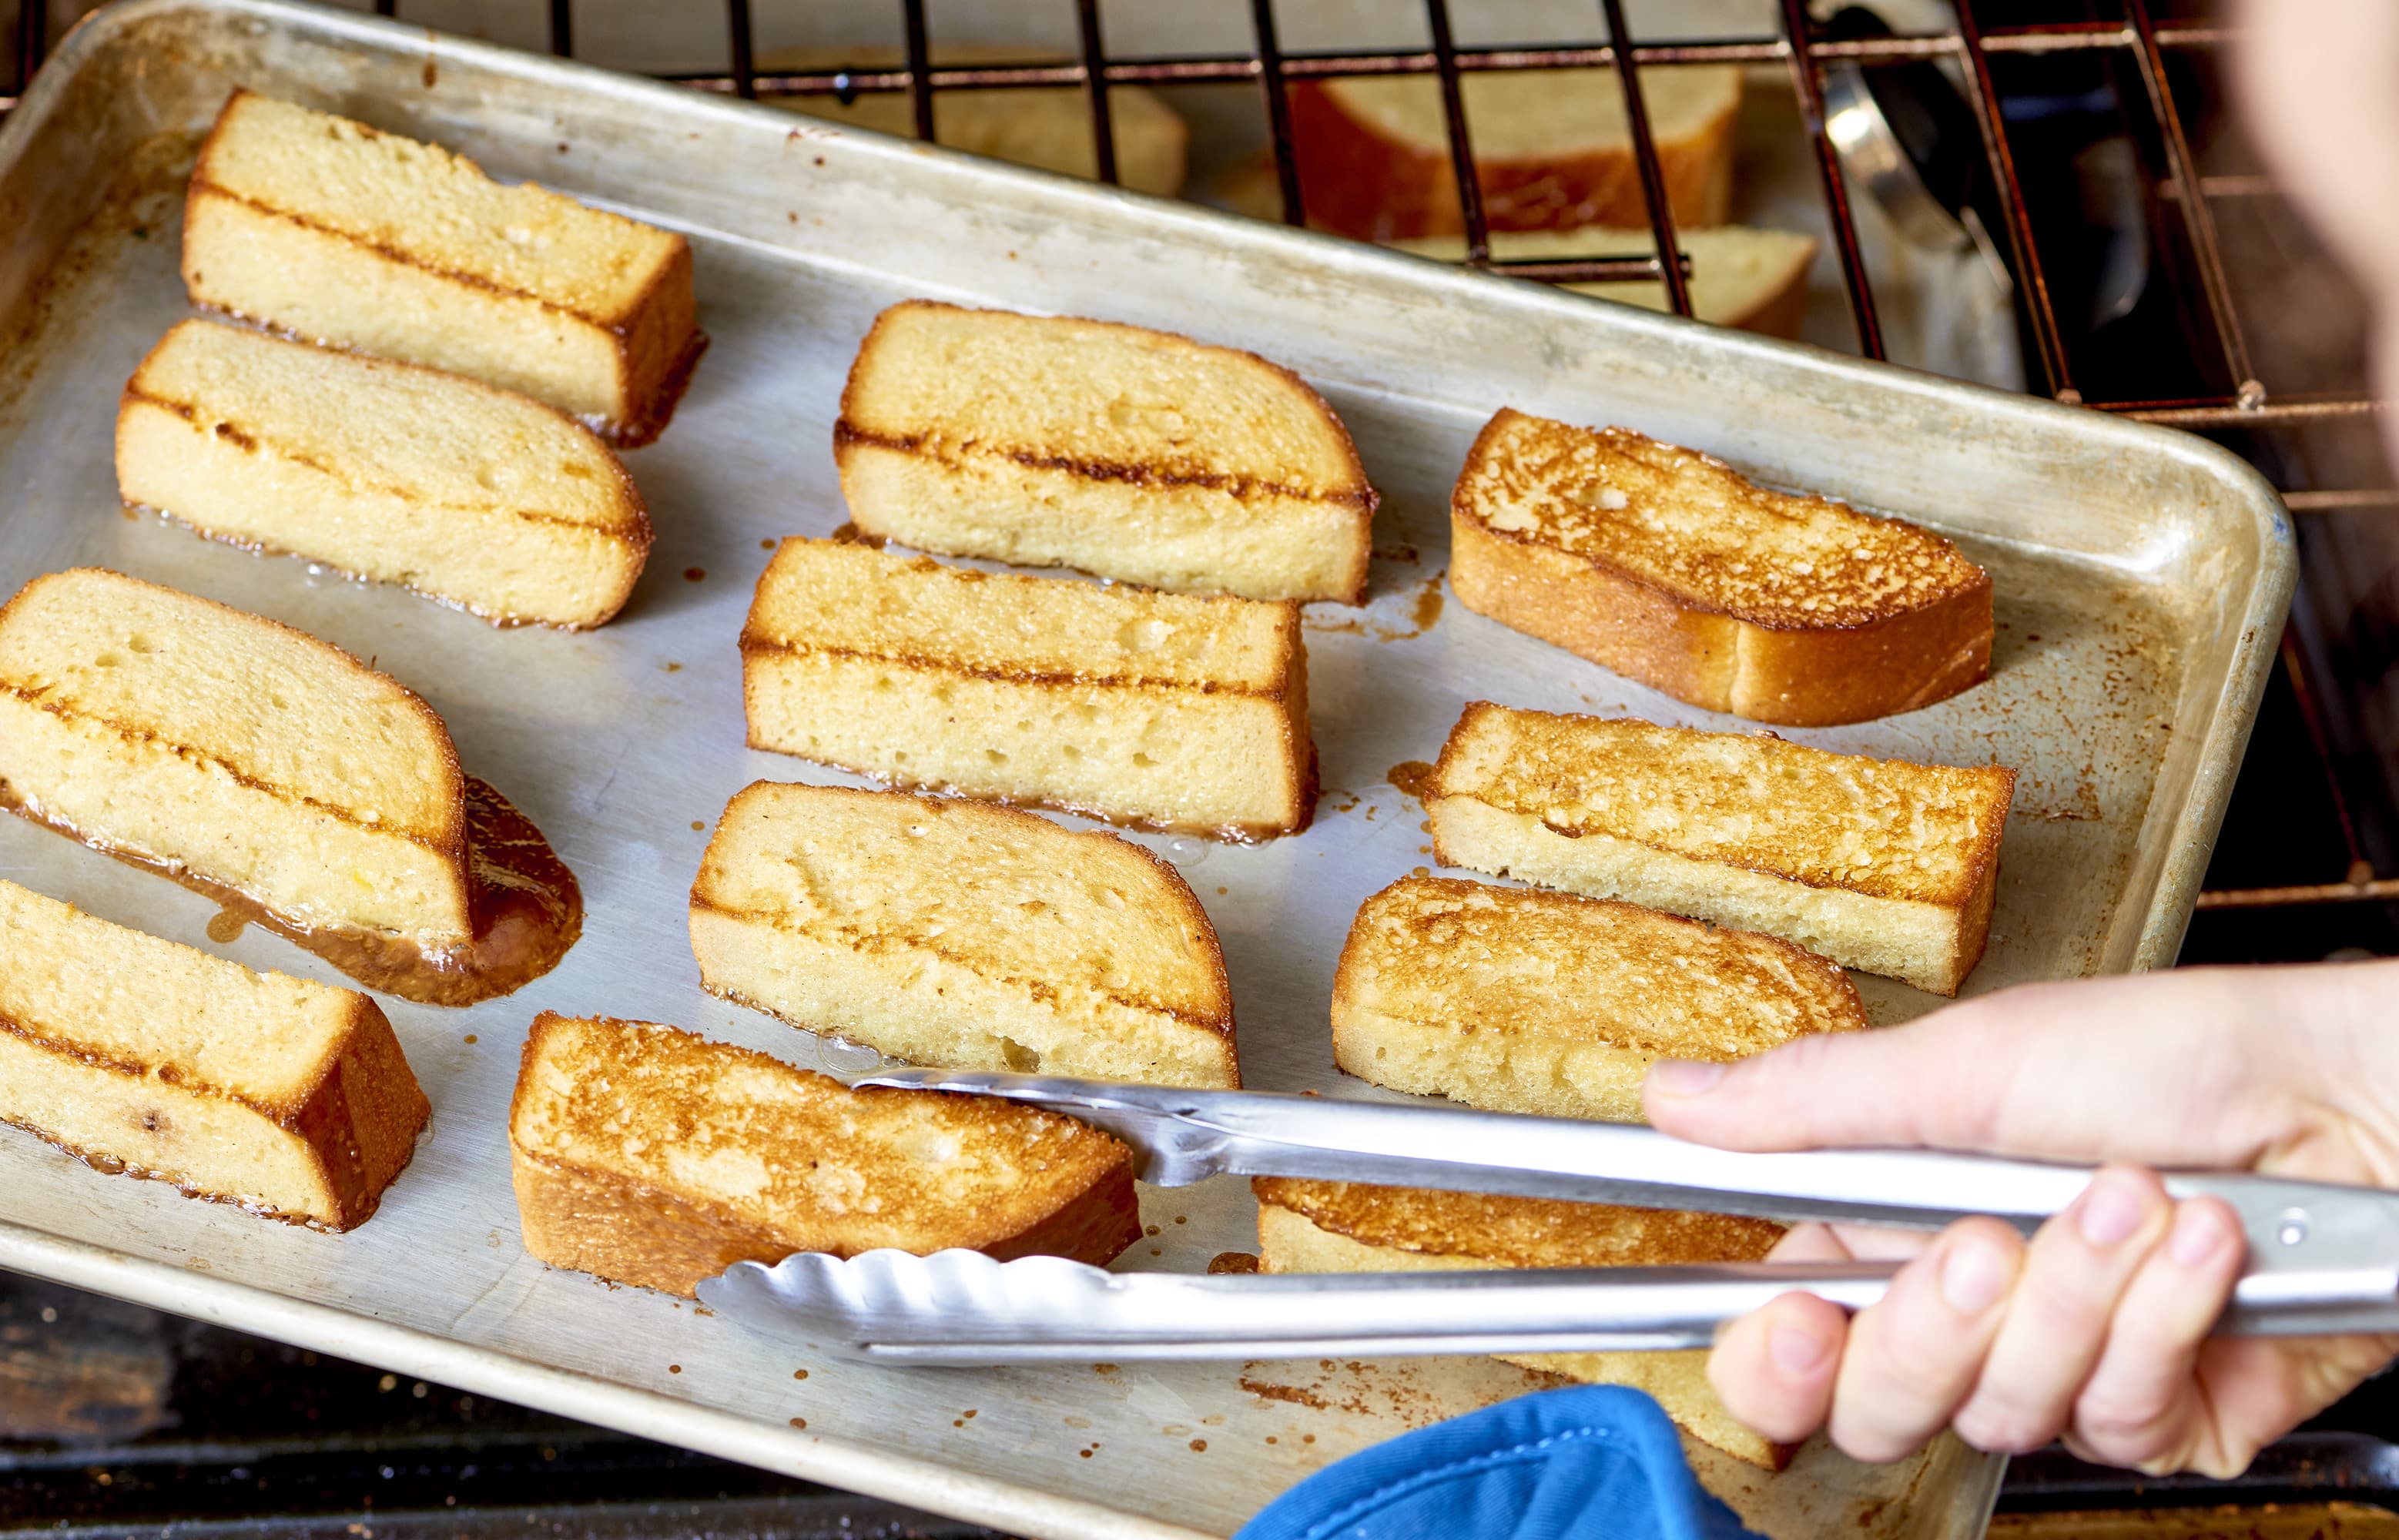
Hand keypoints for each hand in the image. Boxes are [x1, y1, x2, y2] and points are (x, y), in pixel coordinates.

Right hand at [1642, 960, 2398, 1474]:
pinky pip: (2117, 1419)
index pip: (1789, 1336)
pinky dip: (2159, 1321)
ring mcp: (2069, 1370)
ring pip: (2003, 1410)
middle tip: (1983, 1243)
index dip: (1773, 1356)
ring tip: (2132, 1193)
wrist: (2348, 1095)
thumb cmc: (2176, 1053)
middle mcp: (1975, 1311)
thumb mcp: (1970, 1061)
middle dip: (1934, 1326)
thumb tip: (1675, 1099)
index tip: (1792, 1320)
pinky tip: (2196, 1247)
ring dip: (2075, 1293)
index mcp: (1898, 1226)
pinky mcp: (2166, 1414)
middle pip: (1880, 1401)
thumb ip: (1812, 1102)